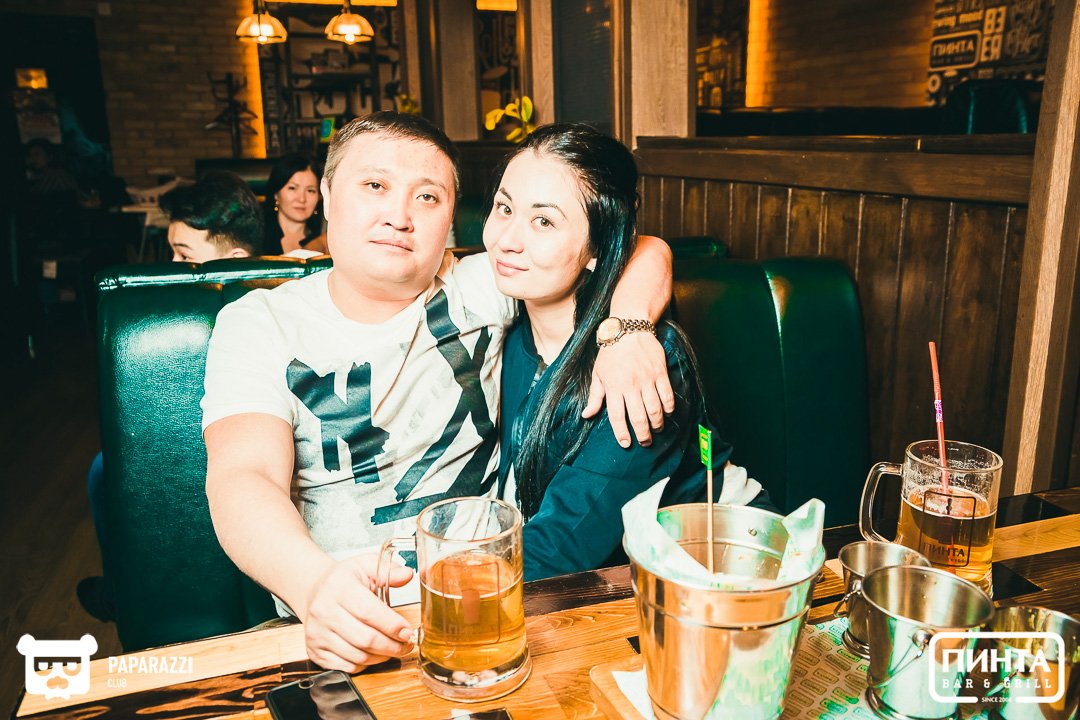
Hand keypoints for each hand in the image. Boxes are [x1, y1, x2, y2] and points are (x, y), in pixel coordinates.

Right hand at [302, 553, 415, 671]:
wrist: (315, 591)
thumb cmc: (344, 581)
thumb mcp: (365, 566)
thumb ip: (389, 570)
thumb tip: (408, 575)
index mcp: (338, 588)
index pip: (368, 611)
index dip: (391, 625)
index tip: (407, 631)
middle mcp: (323, 611)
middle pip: (365, 638)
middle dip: (392, 646)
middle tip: (407, 644)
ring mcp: (317, 633)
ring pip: (357, 656)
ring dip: (382, 657)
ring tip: (393, 649)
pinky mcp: (315, 651)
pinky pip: (346, 667)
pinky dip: (365, 665)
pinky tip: (373, 654)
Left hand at [582, 332, 674, 447]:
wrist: (629, 329)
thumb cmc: (611, 353)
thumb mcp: (597, 373)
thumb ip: (594, 396)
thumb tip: (586, 415)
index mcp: (613, 386)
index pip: (616, 415)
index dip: (621, 432)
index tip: (625, 443)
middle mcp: (630, 385)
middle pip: (638, 416)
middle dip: (642, 434)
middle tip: (645, 442)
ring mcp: (647, 379)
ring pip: (654, 409)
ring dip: (657, 424)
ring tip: (656, 430)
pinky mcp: (660, 372)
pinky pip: (667, 395)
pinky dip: (669, 407)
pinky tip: (667, 413)